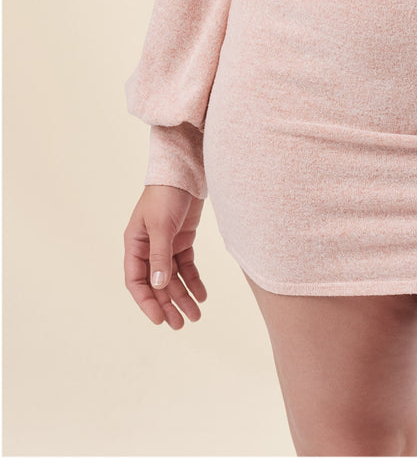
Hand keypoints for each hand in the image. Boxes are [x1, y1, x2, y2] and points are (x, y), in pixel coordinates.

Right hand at [124, 185, 207, 327]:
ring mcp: (166, 245)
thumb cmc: (166, 195)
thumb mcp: (161, 226)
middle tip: (180, 325)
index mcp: (134, 245)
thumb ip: (160, 256)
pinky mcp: (183, 240)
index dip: (147, 302)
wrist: (186, 171)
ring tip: (196, 316)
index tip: (160, 319)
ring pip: (173, 278)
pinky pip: (186, 266)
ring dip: (183, 296)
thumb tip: (159, 286)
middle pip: (157, 284)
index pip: (136, 281)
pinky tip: (202, 295)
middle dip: (168, 304)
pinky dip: (193, 280)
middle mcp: (148, 248)